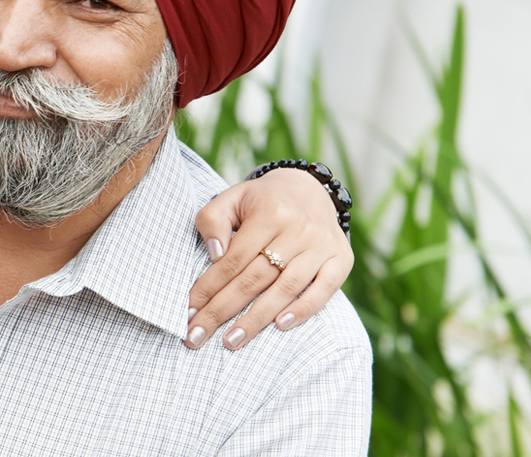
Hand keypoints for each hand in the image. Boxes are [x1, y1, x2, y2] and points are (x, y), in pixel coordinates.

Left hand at [186, 167, 351, 349]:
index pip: (232, 260)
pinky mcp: (342, 259)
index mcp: (268, 213)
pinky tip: (279, 326)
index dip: (208, 288)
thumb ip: (213, 221)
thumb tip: (215, 254)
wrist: (310, 189)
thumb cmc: (261, 201)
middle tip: (198, 336)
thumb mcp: (231, 198)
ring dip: (256, 319)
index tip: (188, 312)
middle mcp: (298, 230)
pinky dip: (303, 310)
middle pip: (254, 278)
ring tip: (232, 341)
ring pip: (285, 288)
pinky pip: (324, 290)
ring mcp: (322, 246)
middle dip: (223, 310)